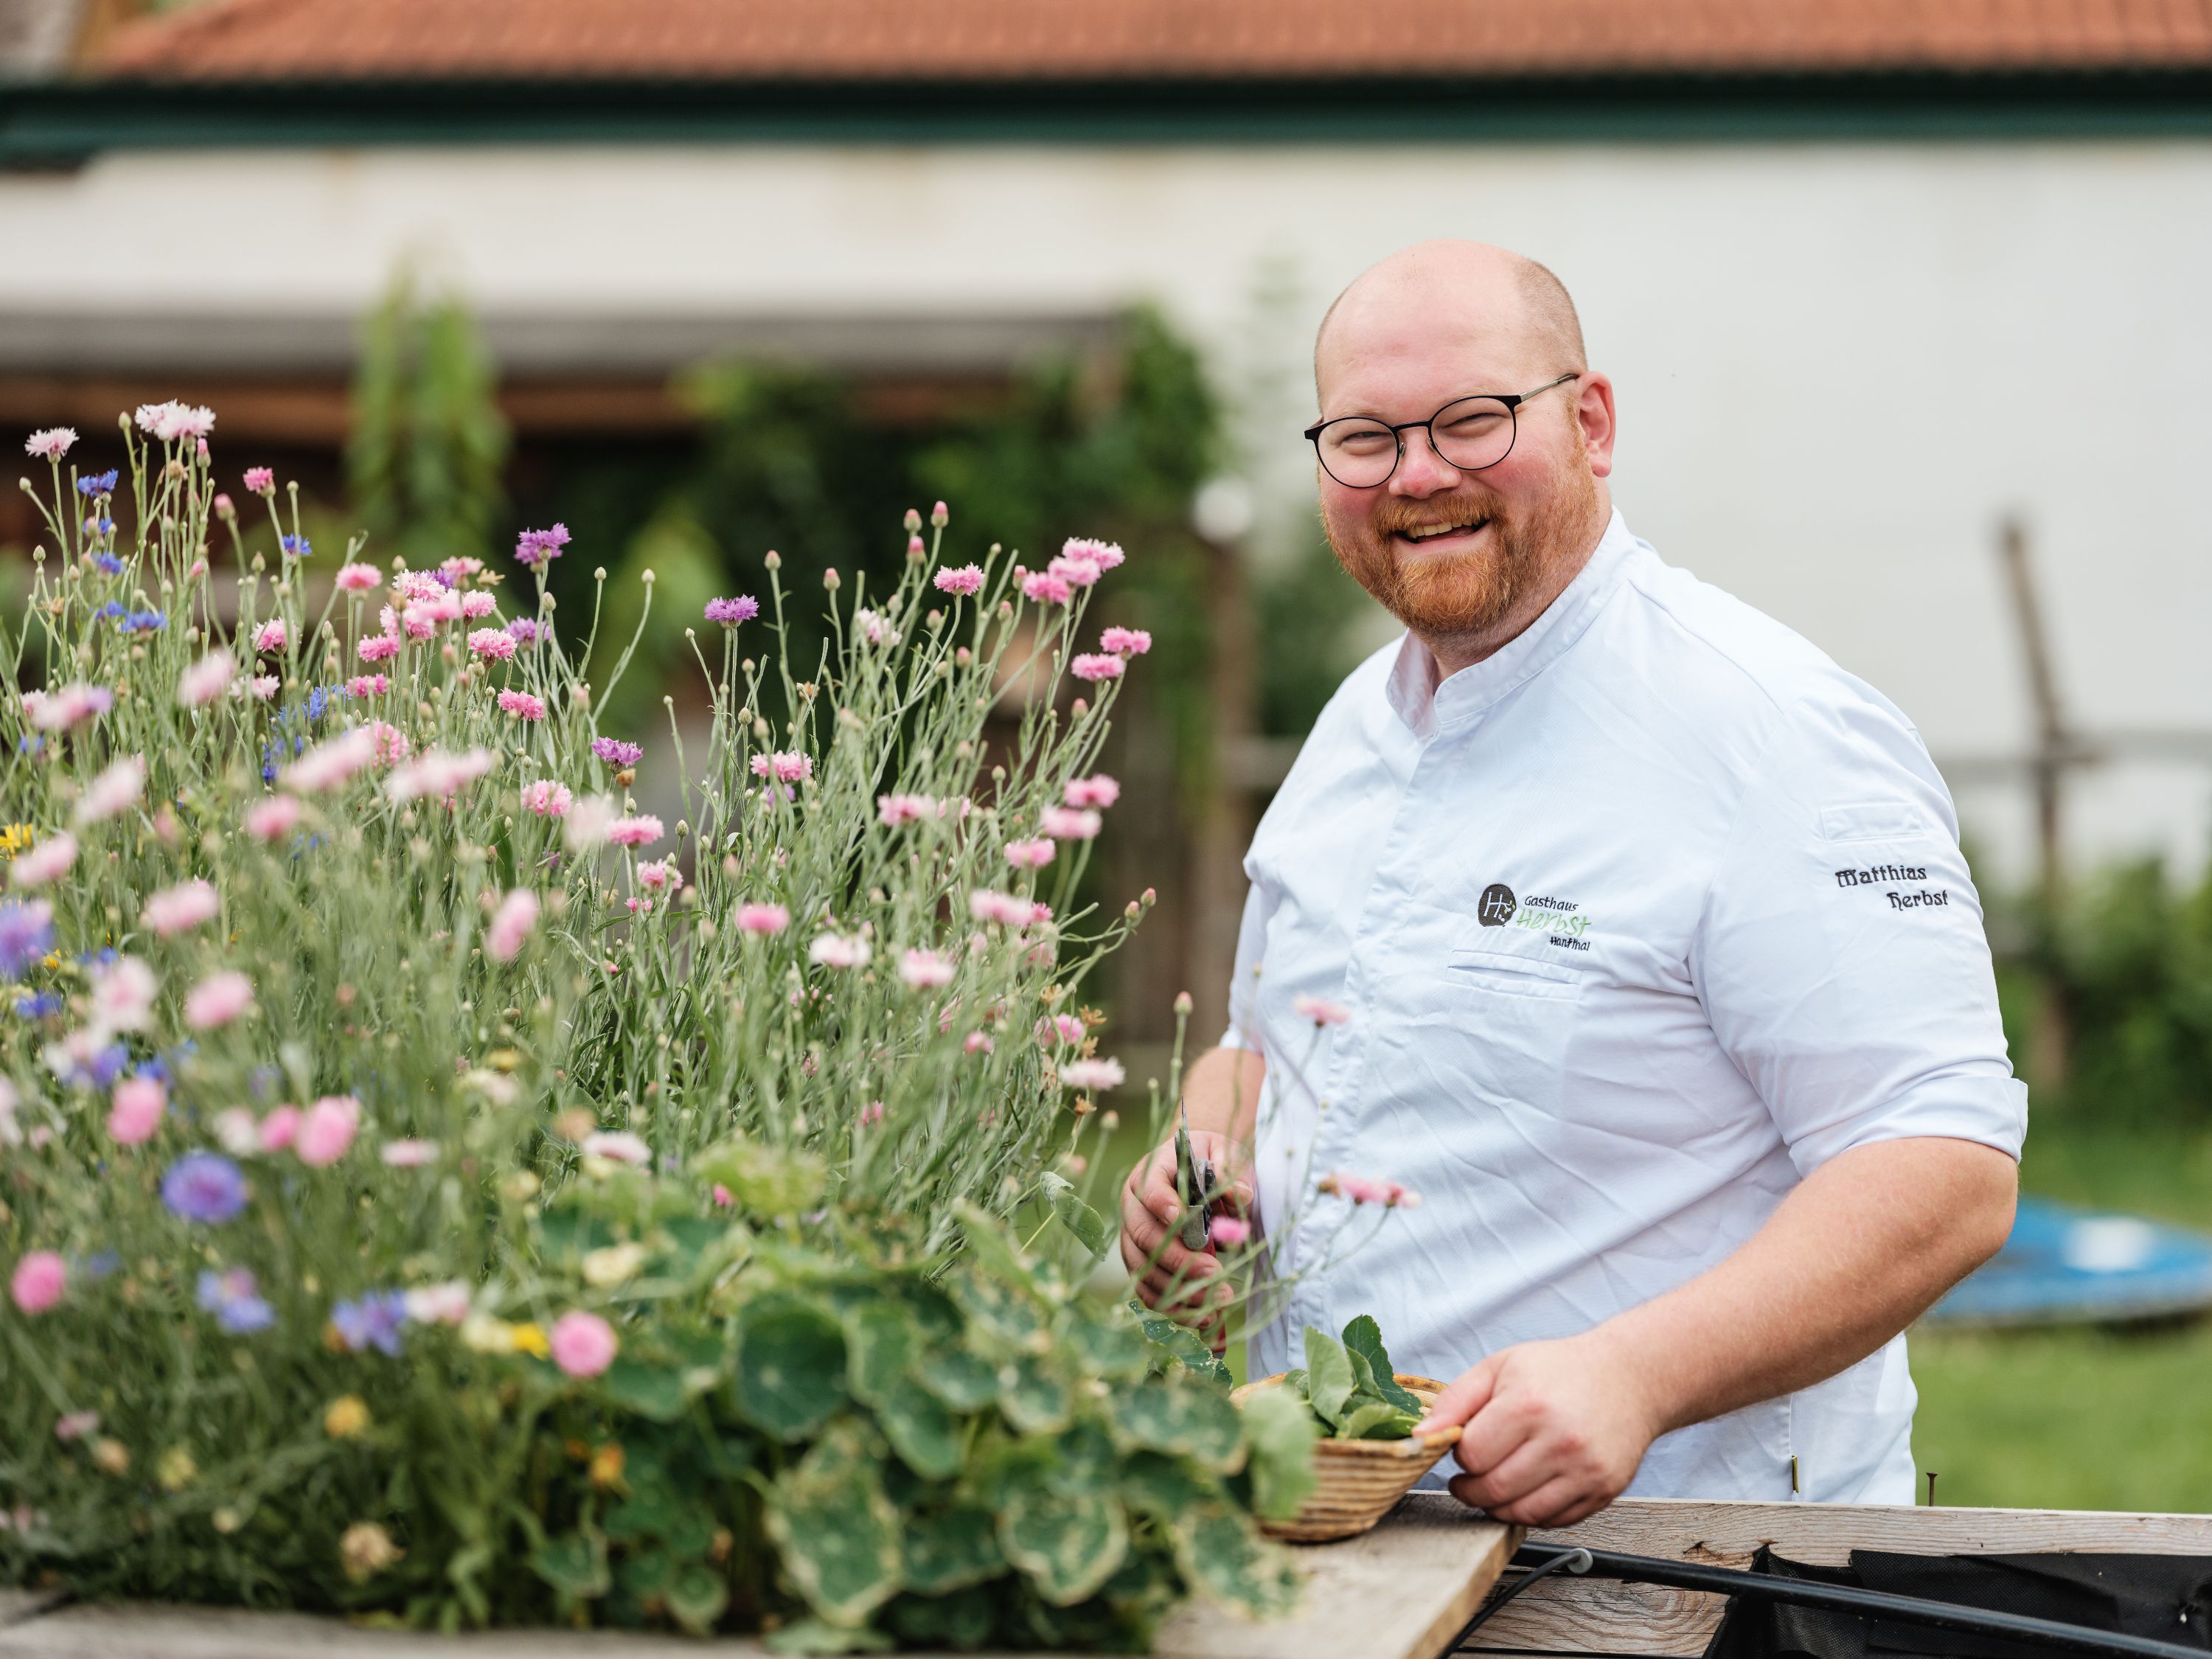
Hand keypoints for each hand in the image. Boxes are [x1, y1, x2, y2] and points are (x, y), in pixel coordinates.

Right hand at [1119, 1131, 1251, 1352]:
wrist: (1196, 1168)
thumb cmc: (1209, 1159)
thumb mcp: (1223, 1154)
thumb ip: (1230, 1172)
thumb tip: (1240, 1194)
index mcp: (1151, 1172)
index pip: (1150, 1188)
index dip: (1162, 1204)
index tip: (1182, 1219)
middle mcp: (1133, 1204)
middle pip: (1144, 1235)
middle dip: (1178, 1259)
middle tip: (1215, 1273)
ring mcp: (1132, 1236)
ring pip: (1142, 1268)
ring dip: (1176, 1291)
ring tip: (1215, 1305)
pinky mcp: (1140, 1262)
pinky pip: (1147, 1290)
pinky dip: (1170, 1307)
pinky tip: (1200, 1318)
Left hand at [1414, 1331, 1662, 1527]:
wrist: (1628, 1378)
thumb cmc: (1559, 1370)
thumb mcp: (1500, 1367)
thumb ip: (1454, 1400)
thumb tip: (1420, 1436)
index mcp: (1528, 1405)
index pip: (1472, 1455)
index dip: (1460, 1454)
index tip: (1465, 1446)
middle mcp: (1560, 1441)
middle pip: (1493, 1490)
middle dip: (1471, 1487)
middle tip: (1471, 1474)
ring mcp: (1585, 1470)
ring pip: (1520, 1513)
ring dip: (1497, 1504)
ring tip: (1496, 1481)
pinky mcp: (1603, 1491)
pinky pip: (1553, 1521)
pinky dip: (1532, 1512)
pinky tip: (1529, 1487)